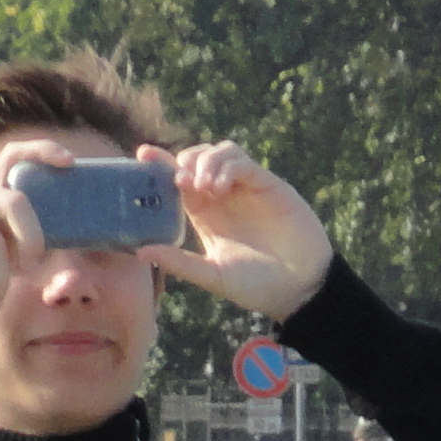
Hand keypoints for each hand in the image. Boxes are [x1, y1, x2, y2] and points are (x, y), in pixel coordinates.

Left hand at [145, 142, 332, 321]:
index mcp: (205, 215)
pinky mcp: (267, 184)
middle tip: (181, 181)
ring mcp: (246, 189)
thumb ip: (179, 262)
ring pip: (220, 152)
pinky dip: (227, 167)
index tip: (144, 154)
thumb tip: (140, 251)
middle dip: (184, 160)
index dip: (162, 164)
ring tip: (203, 188)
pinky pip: (243, 162)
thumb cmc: (257, 287)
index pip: (179, 181)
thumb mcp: (213, 276)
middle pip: (197, 158)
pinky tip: (219, 189)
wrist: (300, 289)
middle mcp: (223, 197)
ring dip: (205, 162)